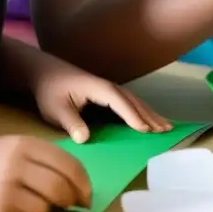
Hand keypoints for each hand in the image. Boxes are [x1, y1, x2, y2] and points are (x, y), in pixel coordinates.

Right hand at [0, 135, 91, 211]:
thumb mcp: (11, 148)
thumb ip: (41, 158)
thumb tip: (76, 181)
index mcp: (24, 145)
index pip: (68, 163)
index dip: (83, 181)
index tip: (87, 193)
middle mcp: (17, 164)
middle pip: (61, 186)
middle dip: (74, 198)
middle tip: (75, 204)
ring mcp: (7, 188)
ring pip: (47, 205)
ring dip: (50, 208)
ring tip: (37, 203)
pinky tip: (17, 209)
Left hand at [31, 51, 170, 139]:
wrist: (45, 73)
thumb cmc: (50, 91)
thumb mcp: (55, 109)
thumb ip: (71, 123)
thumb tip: (85, 139)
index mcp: (99, 89)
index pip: (120, 102)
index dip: (132, 116)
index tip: (145, 130)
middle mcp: (108, 87)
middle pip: (134, 101)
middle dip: (150, 116)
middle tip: (166, 130)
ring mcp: (109, 90)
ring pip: (135, 102)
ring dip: (151, 114)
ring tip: (166, 126)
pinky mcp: (107, 94)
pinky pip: (130, 103)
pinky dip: (142, 112)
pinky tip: (149, 120)